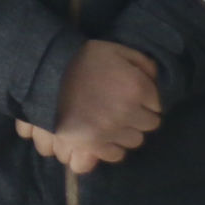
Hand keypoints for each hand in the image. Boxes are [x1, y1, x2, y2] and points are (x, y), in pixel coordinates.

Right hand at [17, 40, 162, 175]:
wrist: (47, 73)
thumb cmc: (83, 58)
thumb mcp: (117, 50)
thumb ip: (142, 63)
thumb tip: (156, 79)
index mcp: (137, 87)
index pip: (158, 104)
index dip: (147, 100)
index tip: (136, 96)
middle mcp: (128, 111)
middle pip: (149, 124)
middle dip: (140, 116)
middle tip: (125, 108)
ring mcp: (110, 130)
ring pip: (134, 140)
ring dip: (127, 131)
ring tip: (114, 121)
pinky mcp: (92, 143)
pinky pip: (115, 154)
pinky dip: (112, 146)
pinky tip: (105, 135)